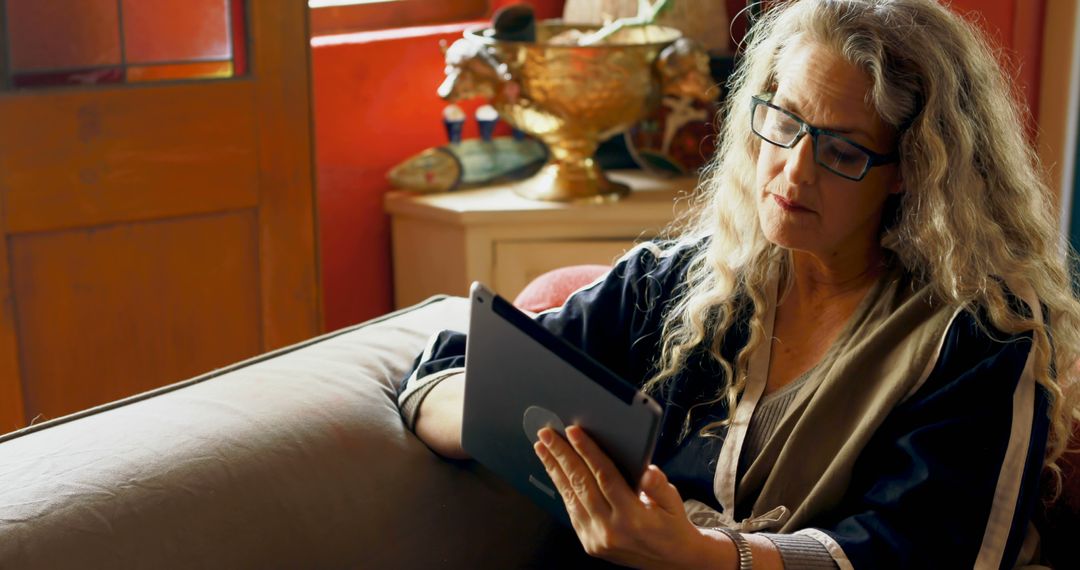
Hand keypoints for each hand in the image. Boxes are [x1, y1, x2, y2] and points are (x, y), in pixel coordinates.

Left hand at [533, 425, 709, 568]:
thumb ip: (659, 485)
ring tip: (543, 449)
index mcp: (634, 518)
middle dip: (562, 455)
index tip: (573, 432)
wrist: (672, 563)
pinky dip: (562, 488)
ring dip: (554, 470)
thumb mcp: (674, 503)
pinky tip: (555, 472)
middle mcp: (611, 529)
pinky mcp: (590, 543)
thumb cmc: (672, 527)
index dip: (587, 451)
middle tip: (547, 434)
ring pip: (570, 497)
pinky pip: (571, 511)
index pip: (605, 477)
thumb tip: (647, 470)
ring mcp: (597, 539)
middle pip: (581, 484)